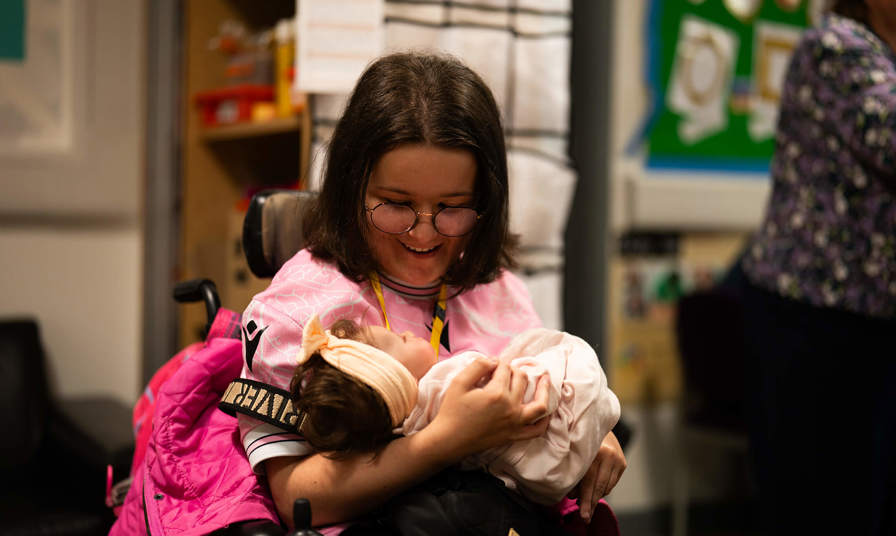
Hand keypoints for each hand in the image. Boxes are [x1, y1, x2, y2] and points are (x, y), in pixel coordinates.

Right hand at [425, 358, 549, 460]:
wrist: (449, 440)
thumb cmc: (452, 411)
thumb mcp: (459, 382)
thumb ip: (478, 366)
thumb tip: (493, 360)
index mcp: (497, 393)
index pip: (504, 369)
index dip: (497, 363)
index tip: (489, 366)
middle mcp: (510, 407)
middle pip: (521, 379)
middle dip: (513, 371)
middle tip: (503, 371)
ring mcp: (515, 423)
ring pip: (539, 404)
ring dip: (544, 389)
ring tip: (545, 378)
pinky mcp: (514, 435)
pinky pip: (537, 429)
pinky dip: (544, 420)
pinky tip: (545, 411)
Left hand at [568, 431, 626, 522]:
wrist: (597, 419)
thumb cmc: (579, 437)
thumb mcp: (574, 450)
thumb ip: (574, 471)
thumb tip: (573, 495)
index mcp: (593, 450)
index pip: (589, 481)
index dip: (585, 499)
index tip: (583, 514)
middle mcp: (608, 454)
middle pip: (598, 486)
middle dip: (591, 503)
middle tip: (586, 517)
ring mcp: (617, 458)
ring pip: (606, 487)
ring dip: (596, 496)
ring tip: (587, 503)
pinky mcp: (622, 463)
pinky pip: (612, 483)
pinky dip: (603, 489)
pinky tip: (595, 490)